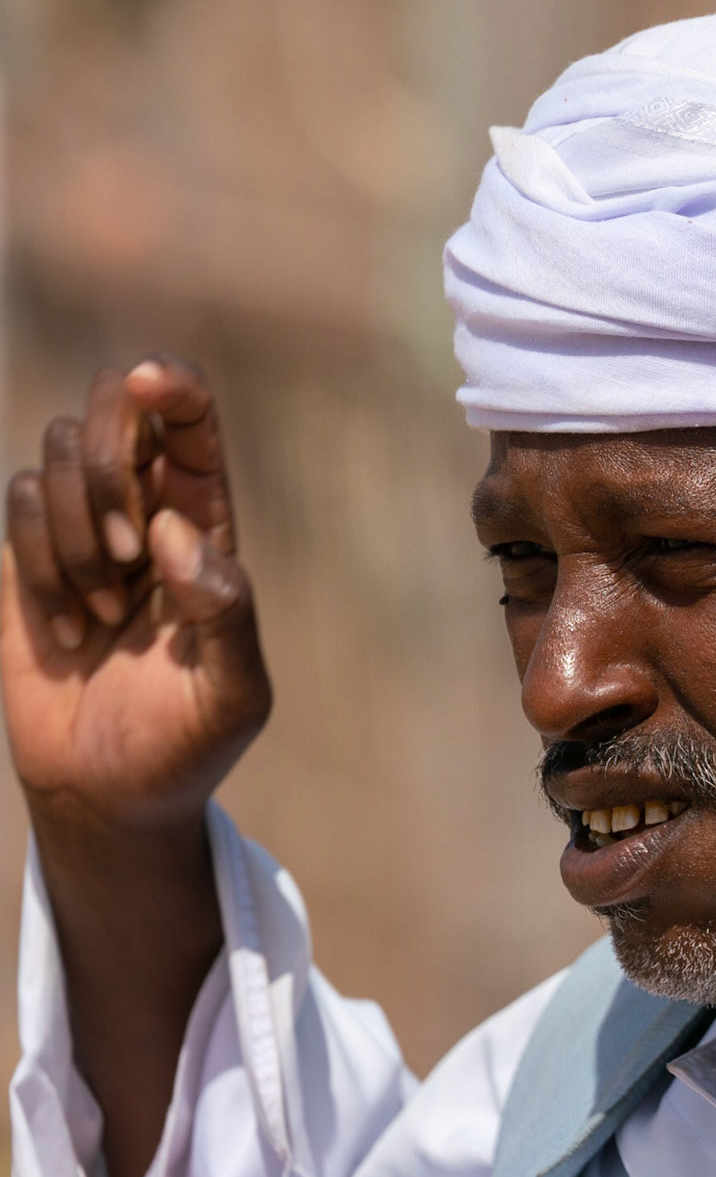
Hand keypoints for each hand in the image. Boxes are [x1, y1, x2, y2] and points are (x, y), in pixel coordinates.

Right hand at [2, 357, 270, 836]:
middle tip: (128, 557)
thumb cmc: (186, 745)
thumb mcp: (233, 694)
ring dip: (72, 534)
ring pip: (56, 452)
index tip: (148, 381)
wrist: (110, 794)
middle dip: (109, 468)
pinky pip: (16, 499)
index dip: (172, 382)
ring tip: (102, 617)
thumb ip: (225, 612)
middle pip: (113, 410)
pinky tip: (69, 630)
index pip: (192, 420)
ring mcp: (80, 528)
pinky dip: (38, 560)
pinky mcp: (25, 557)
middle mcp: (146, 510)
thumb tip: (178, 533)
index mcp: (208, 523)